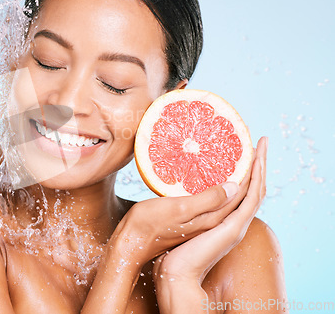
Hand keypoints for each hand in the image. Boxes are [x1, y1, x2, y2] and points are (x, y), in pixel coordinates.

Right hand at [109, 157, 251, 268]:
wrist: (134, 249)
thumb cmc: (150, 227)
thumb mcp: (177, 209)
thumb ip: (207, 200)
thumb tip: (235, 186)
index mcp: (218, 219)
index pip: (249, 190)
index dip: (257, 165)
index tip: (260, 143)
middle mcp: (219, 223)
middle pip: (249, 193)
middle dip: (257, 168)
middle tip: (257, 144)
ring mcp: (210, 224)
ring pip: (239, 197)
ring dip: (246, 175)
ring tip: (244, 156)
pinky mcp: (200, 222)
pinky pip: (225, 200)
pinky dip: (231, 185)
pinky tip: (220, 176)